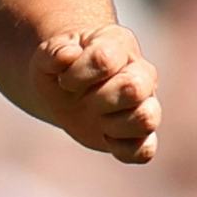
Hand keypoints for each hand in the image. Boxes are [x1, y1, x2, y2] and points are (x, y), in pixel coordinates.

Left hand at [32, 23, 160, 163]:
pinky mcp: (139, 134)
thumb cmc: (61, 68)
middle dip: (100, 99)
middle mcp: (140, 73)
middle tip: (84, 100)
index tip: (64, 80)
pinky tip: (106, 138)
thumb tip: (68, 55)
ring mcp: (144, 104)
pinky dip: (124, 151)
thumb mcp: (49, 55)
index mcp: (118, 45)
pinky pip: (145, 150)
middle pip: (135, 88)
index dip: (79, 74)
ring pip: (147, 119)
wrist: (67, 88)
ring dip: (114, 125)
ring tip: (97, 119)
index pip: (105, 60)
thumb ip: (55, 52)